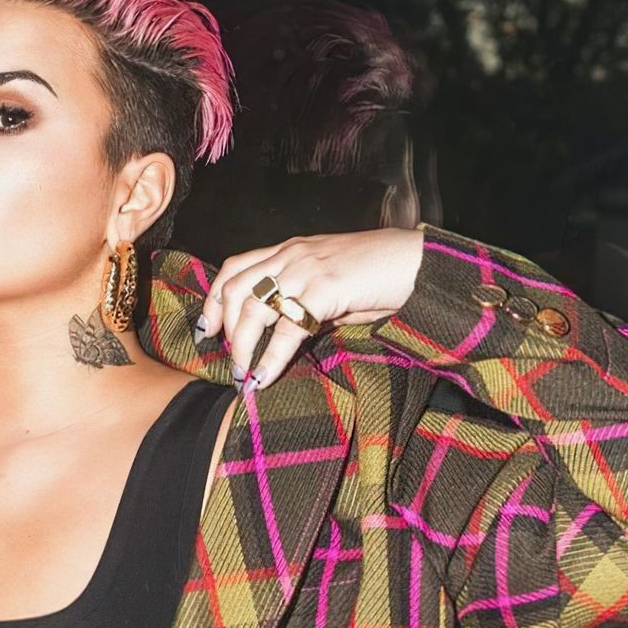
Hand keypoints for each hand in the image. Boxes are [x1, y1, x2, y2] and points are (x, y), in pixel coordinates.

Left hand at [195, 227, 425, 387]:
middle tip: (225, 354)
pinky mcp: (324, 290)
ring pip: (252, 308)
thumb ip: (307, 300)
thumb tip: (286, 333)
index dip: (215, 297)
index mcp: (291, 250)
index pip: (236, 267)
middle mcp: (292, 255)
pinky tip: (264, 378)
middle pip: (235, 288)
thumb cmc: (382, 275)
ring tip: (242, 373)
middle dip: (222, 324)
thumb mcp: (334, 283)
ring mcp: (306, 270)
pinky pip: (286, 329)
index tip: (209, 326)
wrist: (419, 262)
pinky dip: (271, 358)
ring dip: (241, 345)